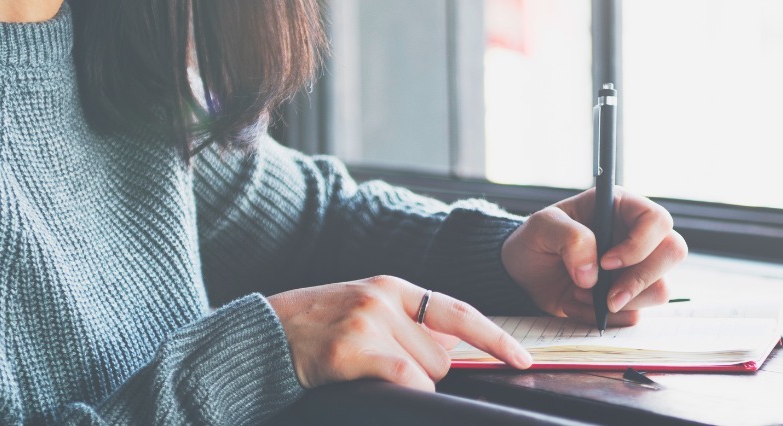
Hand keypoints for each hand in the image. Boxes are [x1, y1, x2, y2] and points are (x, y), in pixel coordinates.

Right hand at [267, 276, 532, 390]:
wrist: (259, 336)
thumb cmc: (313, 331)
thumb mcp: (363, 312)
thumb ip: (407, 325)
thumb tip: (452, 352)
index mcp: (392, 288)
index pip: (459, 312)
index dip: (495, 338)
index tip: (524, 359)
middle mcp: (384, 299)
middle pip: (443, 356)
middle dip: (423, 372)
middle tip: (378, 367)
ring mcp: (367, 322)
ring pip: (426, 373)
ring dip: (406, 384)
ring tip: (363, 372)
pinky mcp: (351, 350)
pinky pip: (406, 380)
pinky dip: (404, 392)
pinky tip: (372, 386)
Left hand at [502, 187, 687, 326]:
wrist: (522, 274)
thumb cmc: (535, 241)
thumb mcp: (542, 228)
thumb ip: (570, 239)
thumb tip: (593, 274)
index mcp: (622, 208)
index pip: (657, 220)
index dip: (640, 244)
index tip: (606, 263)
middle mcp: (638, 237)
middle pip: (673, 253)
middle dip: (641, 280)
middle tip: (607, 296)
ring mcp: (637, 269)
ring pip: (661, 290)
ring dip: (619, 302)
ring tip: (578, 295)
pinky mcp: (629, 297)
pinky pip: (635, 315)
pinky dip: (604, 319)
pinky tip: (575, 305)